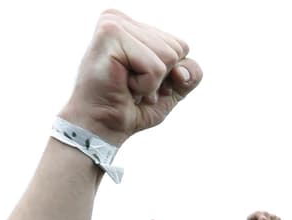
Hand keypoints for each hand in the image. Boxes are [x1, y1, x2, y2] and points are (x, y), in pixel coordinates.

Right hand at [58, 11, 201, 145]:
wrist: (102, 126)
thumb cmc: (131, 107)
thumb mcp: (172, 90)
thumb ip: (190, 73)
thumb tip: (182, 71)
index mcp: (133, 27)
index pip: (181, 46)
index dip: (170, 74)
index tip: (142, 82)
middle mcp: (121, 19)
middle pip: (177, 49)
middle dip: (162, 78)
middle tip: (133, 86)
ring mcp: (114, 24)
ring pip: (168, 57)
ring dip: (152, 83)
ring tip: (127, 85)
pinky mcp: (111, 34)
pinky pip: (155, 67)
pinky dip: (145, 86)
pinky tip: (123, 85)